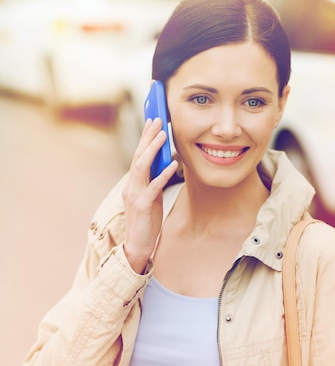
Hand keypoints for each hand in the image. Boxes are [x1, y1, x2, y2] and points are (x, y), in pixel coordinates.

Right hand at [122, 118, 177, 272]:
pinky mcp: (143, 205)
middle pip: (138, 156)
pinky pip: (154, 186)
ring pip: (142, 166)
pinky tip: (173, 164)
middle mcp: (131, 186)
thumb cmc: (146, 222)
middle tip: (158, 120)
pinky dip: (163, 174)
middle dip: (148, 137)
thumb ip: (154, 181)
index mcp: (132, 183)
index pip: (138, 156)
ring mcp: (135, 195)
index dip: (145, 138)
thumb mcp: (151, 198)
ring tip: (163, 135)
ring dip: (153, 149)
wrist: (138, 245)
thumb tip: (165, 164)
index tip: (153, 122)